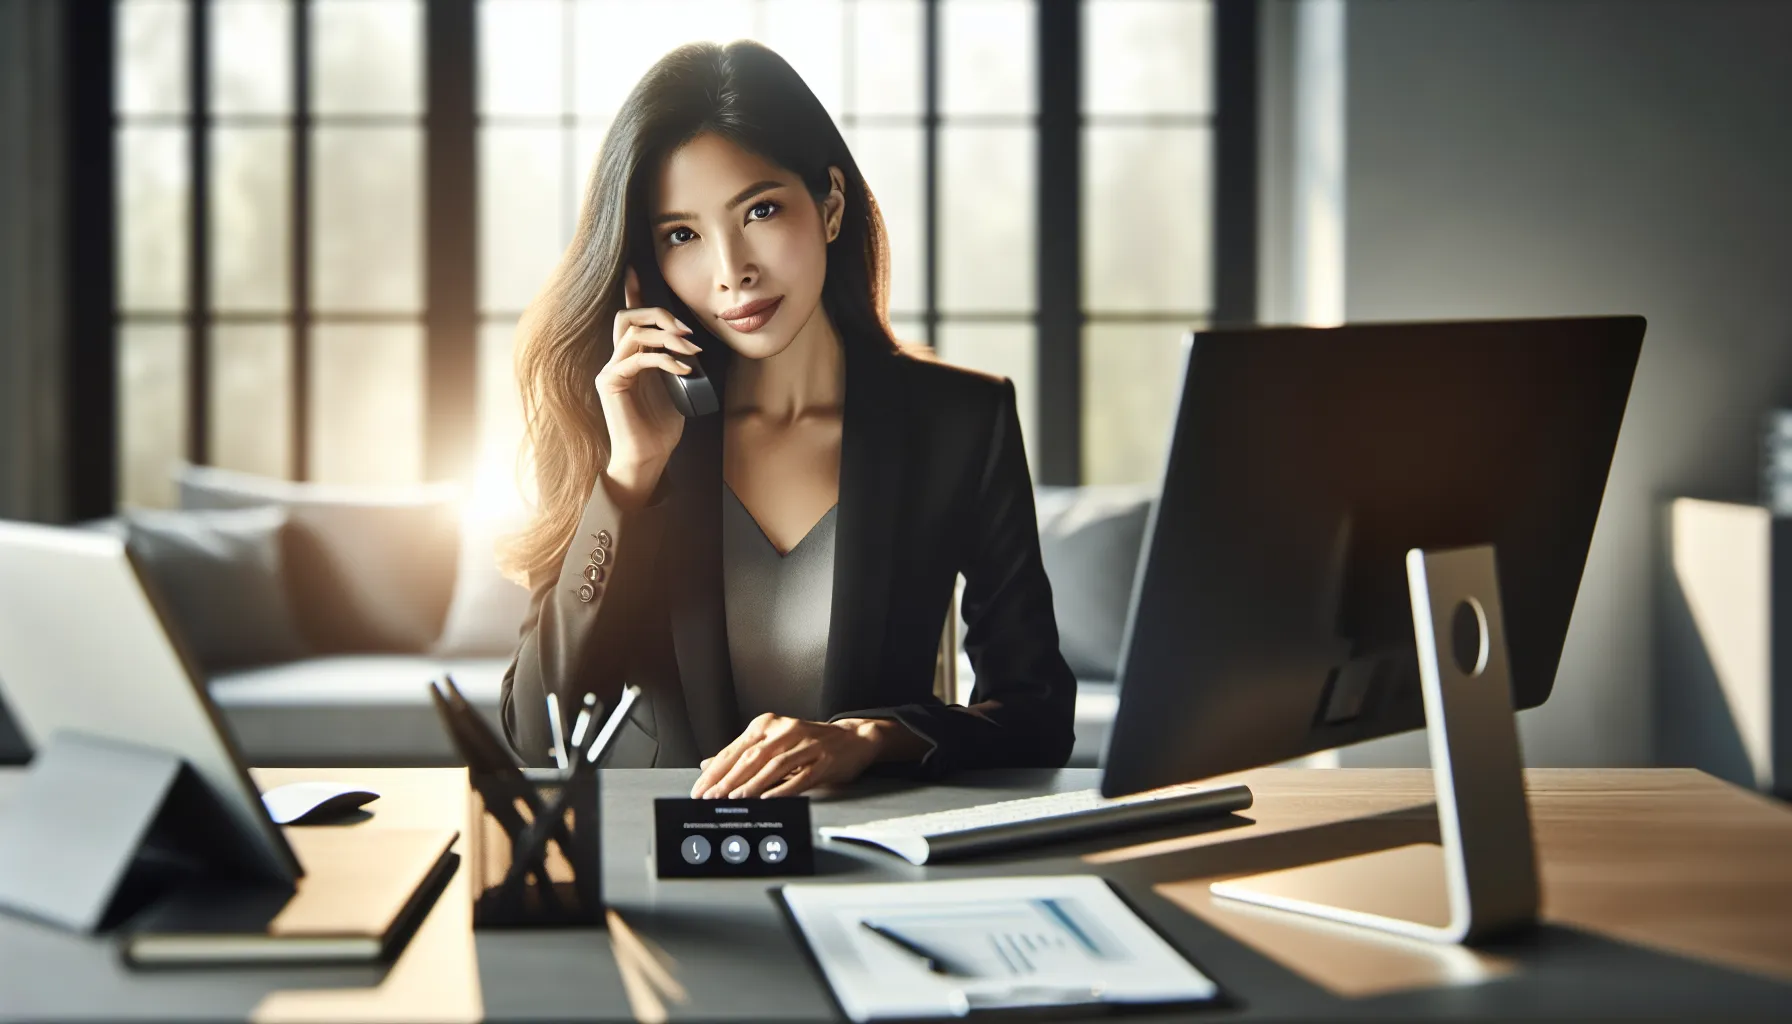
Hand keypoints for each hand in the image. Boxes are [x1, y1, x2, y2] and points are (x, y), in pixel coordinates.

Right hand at [596, 268, 697, 505]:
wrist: (648, 458)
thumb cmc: (661, 428)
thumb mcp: (676, 388)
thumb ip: (677, 364)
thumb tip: (694, 347)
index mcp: (631, 357)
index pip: (630, 318)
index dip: (632, 292)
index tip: (635, 269)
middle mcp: (616, 359)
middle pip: (628, 316)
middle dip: (659, 315)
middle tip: (687, 331)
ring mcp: (610, 370)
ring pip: (631, 332)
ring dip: (665, 336)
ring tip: (690, 351)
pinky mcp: (610, 383)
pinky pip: (637, 358)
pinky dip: (664, 359)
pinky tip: (683, 370)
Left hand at [691, 714, 893, 798]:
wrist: (853, 738)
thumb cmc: (810, 743)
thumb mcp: (773, 743)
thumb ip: (742, 754)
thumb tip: (707, 766)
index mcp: (768, 725)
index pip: (735, 749)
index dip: (716, 771)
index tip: (700, 789)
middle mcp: (785, 730)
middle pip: (751, 756)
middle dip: (728, 780)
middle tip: (710, 798)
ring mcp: (806, 744)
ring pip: (773, 765)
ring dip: (752, 784)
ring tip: (735, 799)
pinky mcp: (824, 759)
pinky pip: (800, 776)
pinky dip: (782, 789)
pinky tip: (768, 799)